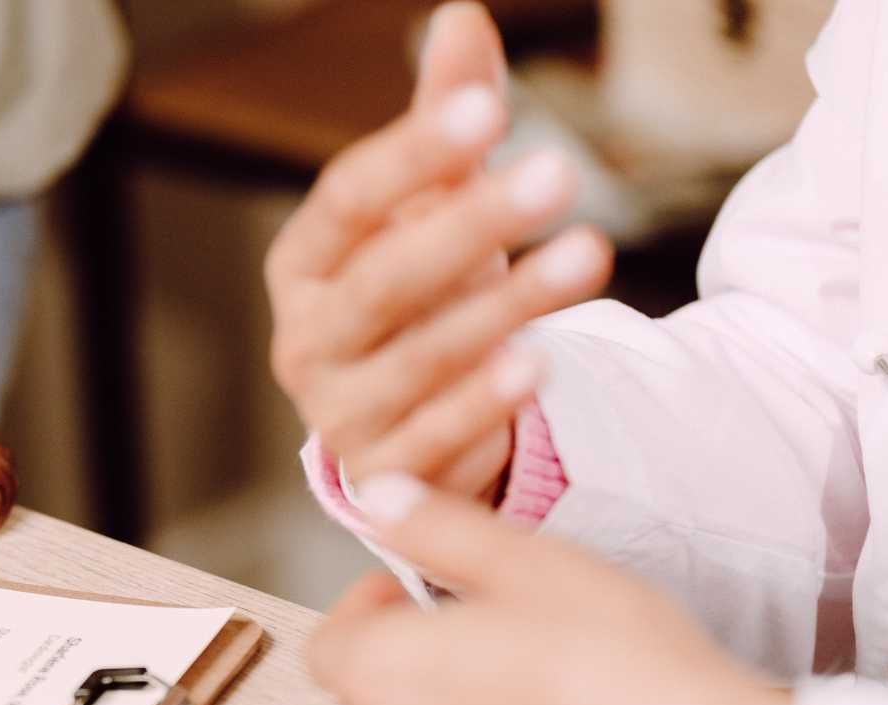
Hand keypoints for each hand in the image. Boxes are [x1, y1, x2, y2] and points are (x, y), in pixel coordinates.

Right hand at [264, 2, 612, 499]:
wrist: (410, 424)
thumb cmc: (419, 300)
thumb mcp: (431, 211)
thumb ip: (443, 127)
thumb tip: (462, 18)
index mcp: (301, 264)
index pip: (348, 200)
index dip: (415, 154)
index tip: (488, 109)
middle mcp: (305, 340)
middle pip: (382, 280)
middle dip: (471, 225)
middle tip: (558, 170)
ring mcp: (338, 413)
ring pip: (417, 359)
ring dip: (503, 309)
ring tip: (586, 255)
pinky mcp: (387, 475)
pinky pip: (434, 439)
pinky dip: (485, 405)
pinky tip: (539, 365)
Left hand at [306, 474, 790, 704]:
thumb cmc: (617, 663)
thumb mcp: (528, 563)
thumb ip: (437, 527)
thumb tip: (379, 496)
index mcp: (378, 677)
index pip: (328, 644)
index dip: (366, 610)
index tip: (417, 592)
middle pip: (367, 700)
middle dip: (407, 661)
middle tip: (486, 633)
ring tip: (528, 691)